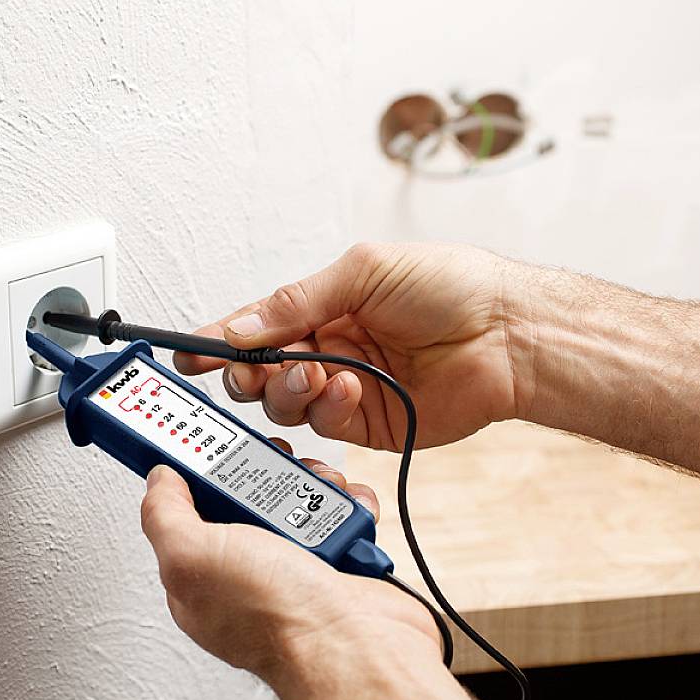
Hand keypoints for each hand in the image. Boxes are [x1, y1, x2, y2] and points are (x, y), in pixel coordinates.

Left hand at [140, 443, 487, 699]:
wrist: (356, 644)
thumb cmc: (277, 617)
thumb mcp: (191, 555)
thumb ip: (164, 514)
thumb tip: (157, 479)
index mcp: (202, 573)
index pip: (187, 506)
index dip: (197, 470)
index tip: (210, 439)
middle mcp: (247, 569)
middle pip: (248, 490)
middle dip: (264, 470)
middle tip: (274, 467)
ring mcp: (295, 565)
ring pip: (299, 494)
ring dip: (314, 484)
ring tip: (317, 496)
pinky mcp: (337, 559)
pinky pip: (342, 511)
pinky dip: (350, 505)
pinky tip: (345, 513)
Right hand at [174, 243, 519, 449]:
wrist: (510, 333)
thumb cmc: (453, 286)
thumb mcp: (363, 272)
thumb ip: (296, 303)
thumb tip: (242, 327)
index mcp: (323, 306)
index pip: (256, 327)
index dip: (219, 340)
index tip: (188, 352)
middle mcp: (329, 348)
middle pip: (260, 373)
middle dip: (249, 373)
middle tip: (256, 368)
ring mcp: (347, 389)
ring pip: (285, 405)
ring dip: (290, 389)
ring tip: (319, 371)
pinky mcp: (368, 424)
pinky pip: (324, 427)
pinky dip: (327, 408)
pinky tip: (350, 386)